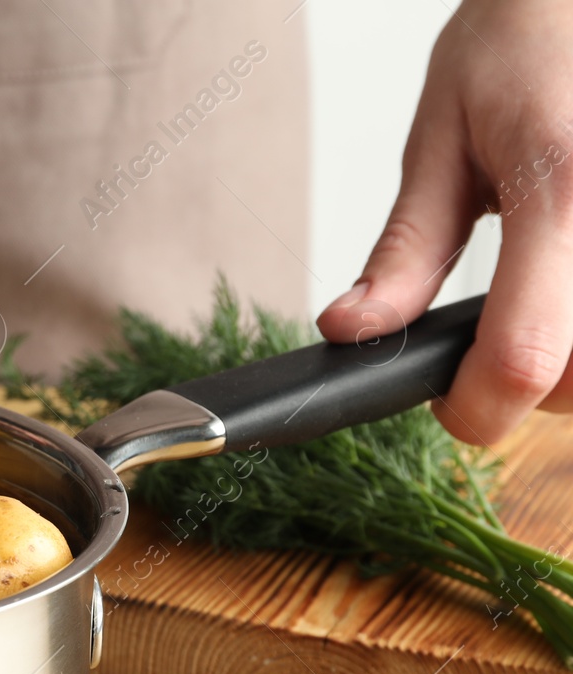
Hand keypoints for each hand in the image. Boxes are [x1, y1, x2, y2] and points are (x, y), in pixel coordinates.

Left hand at [316, 0, 572, 443]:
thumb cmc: (528, 38)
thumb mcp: (444, 137)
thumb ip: (405, 251)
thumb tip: (351, 330)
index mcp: (563, 193)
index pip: (524, 357)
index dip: (475, 408)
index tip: (446, 400)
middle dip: (529, 386)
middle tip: (492, 338)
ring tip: (544, 302)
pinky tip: (567, 288)